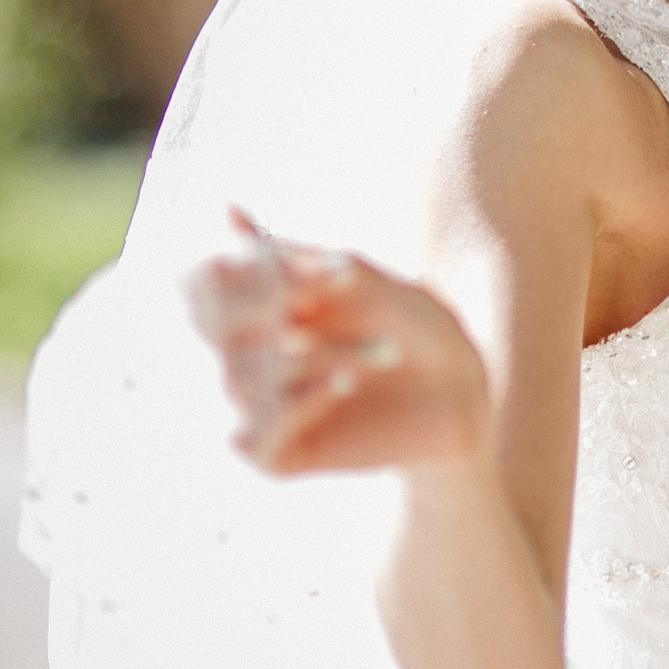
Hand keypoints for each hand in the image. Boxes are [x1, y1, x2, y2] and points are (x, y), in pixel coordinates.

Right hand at [185, 206, 491, 476]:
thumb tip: (228, 213)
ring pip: (241, 380)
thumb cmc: (416, 323)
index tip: (333, 269)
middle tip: (345, 295)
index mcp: (257, 309)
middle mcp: (245, 358)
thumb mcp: (361, 279)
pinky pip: (253, 432)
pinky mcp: (276, 455)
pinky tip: (348, 382)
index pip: (204, 282)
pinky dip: (303, 399)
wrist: (463, 392)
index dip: (253, 271)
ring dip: (321, 354)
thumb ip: (294, 256)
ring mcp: (257, 409)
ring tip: (388, 350)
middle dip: (279, 306)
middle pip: (217, 329)